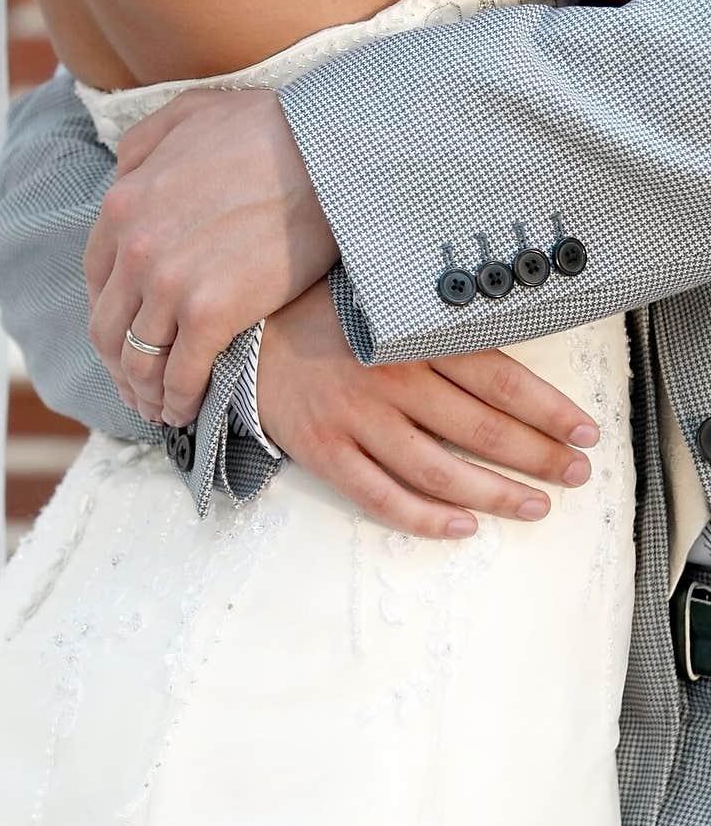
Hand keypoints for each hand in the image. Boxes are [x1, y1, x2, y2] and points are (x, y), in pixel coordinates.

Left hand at [84, 88, 336, 423]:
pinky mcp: (212, 312)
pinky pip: (182, 373)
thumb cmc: (269, 126)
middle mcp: (135, 249)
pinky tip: (186, 410)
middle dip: (119, 366)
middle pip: (109, 329)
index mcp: (122, 204)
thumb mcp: (186, 113)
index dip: (109, 318)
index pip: (97, 281)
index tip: (125, 339)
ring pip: (140, 358)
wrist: (326, 151)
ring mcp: (169, 284)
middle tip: (135, 388)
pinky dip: (178, 400)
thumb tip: (122, 175)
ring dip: (145, 392)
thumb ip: (142, 146)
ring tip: (159, 409)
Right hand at [258, 281, 599, 537]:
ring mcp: (355, 419)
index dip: (548, 409)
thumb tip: (506, 328)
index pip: (498, 378)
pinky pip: (381, 497)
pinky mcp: (324, 451)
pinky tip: (463, 527)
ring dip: (495, 494)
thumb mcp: (380, 297)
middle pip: (480, 429)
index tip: (586, 431)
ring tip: (535, 508)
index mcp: (410, 336)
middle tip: (576, 474)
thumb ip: (433, 316)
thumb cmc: (320, 311)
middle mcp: (389, 379)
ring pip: (439, 471)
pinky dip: (425, 518)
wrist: (239, 331)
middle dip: (538, 456)